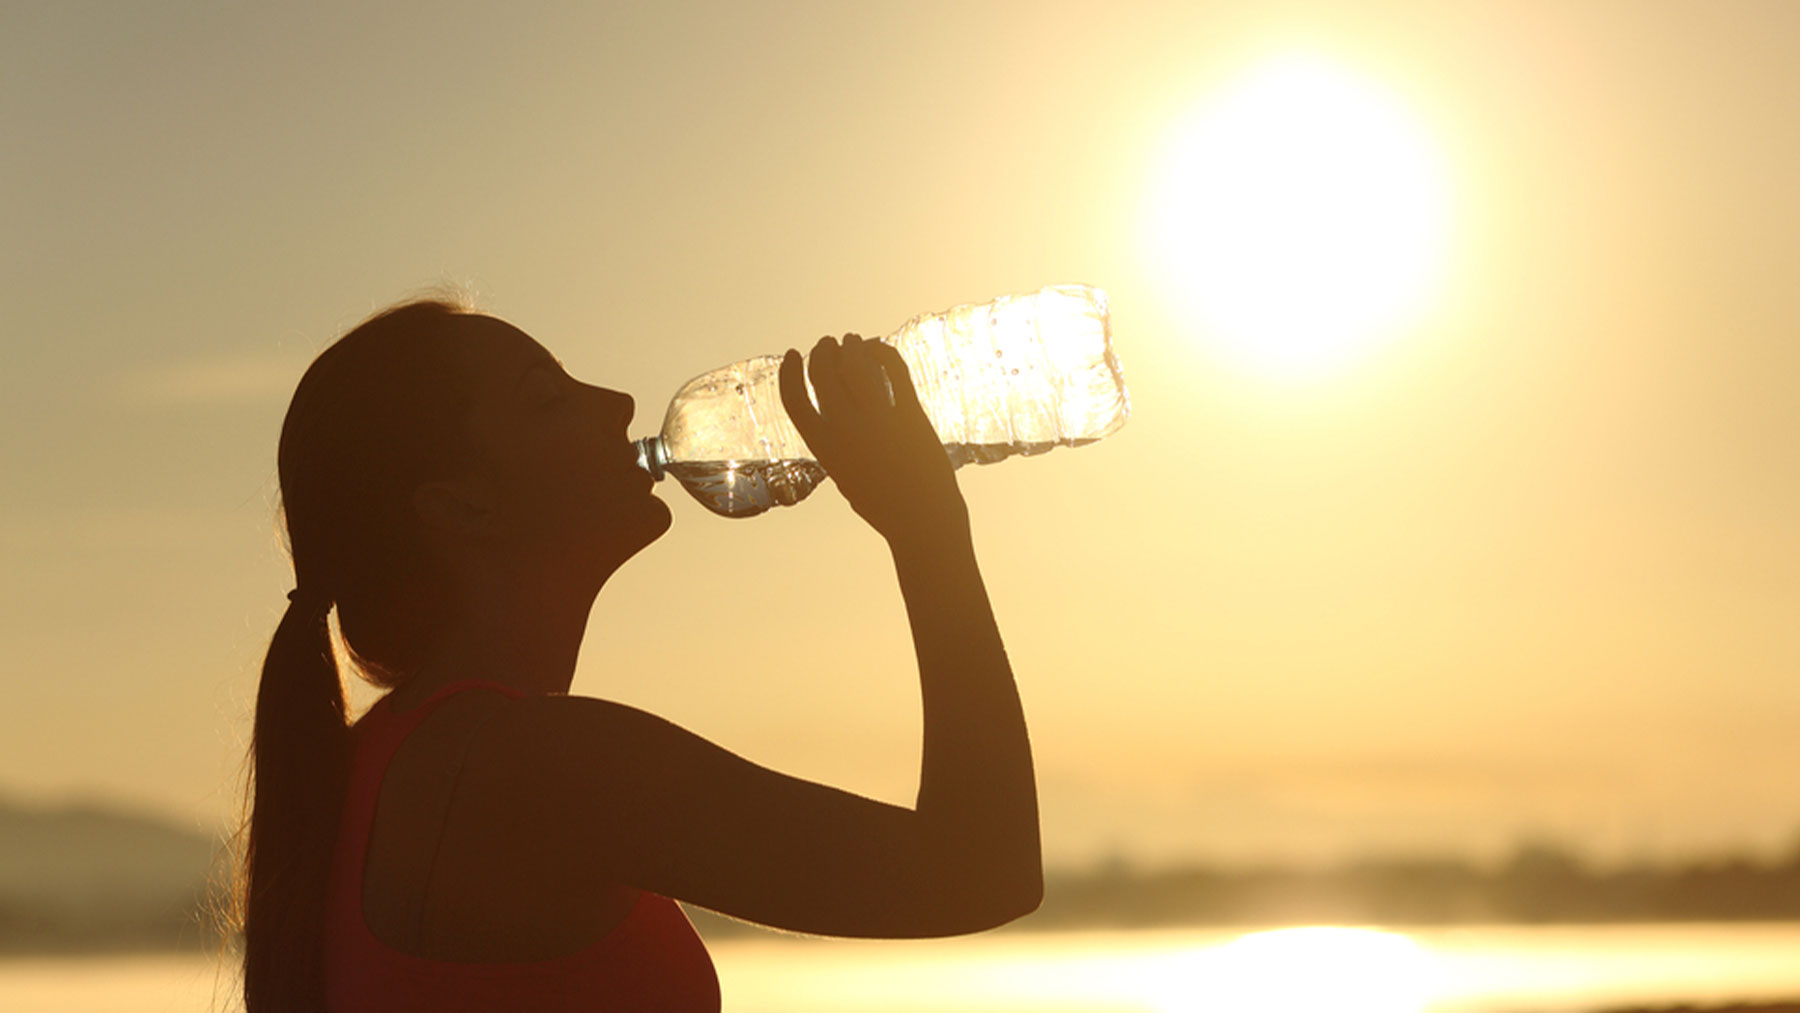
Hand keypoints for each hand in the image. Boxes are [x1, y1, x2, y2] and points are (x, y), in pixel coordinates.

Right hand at [779, 334, 968, 548]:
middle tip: (828, 343)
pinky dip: (883, 352)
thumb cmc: (883, 505)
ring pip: (856, 364)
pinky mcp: (910, 415)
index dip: (790, 373)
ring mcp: (879, 421)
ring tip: (853, 342)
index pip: (795, 400)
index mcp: (825, 449)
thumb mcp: (845, 477)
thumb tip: (832, 417)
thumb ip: (836, 447)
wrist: (922, 521)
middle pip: (825, 373)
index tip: (794, 354)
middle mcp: (847, 431)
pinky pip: (894, 370)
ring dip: (851, 347)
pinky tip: (879, 349)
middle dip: (823, 352)